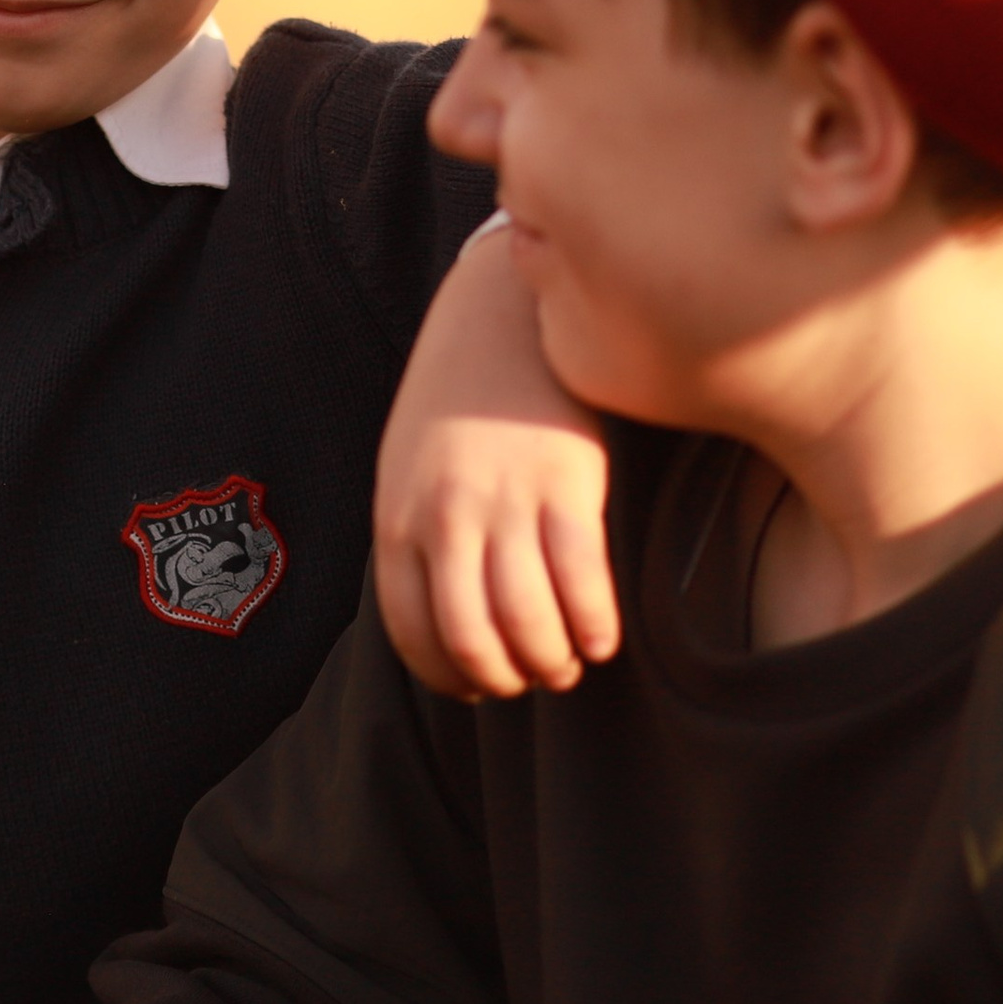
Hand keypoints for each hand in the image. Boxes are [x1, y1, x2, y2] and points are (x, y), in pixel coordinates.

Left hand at [376, 222, 617, 698]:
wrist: (499, 314)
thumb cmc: (457, 400)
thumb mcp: (408, 469)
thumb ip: (418, 537)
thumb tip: (443, 615)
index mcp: (397, 520)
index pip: (413, 633)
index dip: (450, 677)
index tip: (480, 689)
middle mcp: (443, 519)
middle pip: (471, 641)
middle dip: (507, 679)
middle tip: (534, 678)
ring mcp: (502, 504)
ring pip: (527, 623)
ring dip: (553, 662)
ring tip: (570, 662)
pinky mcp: (564, 486)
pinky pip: (580, 582)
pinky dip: (594, 627)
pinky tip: (604, 640)